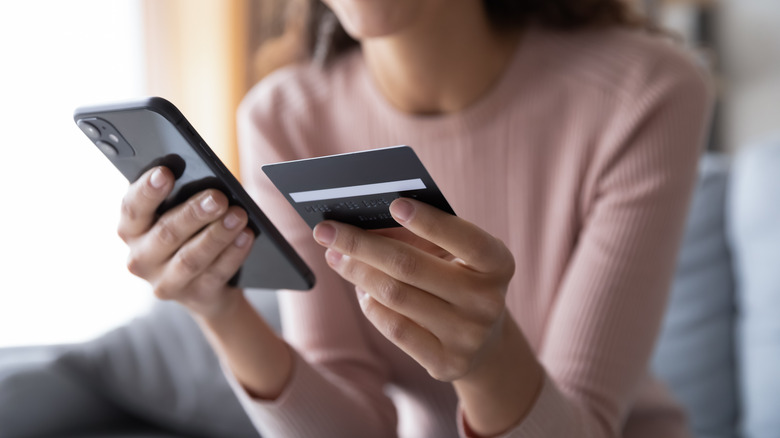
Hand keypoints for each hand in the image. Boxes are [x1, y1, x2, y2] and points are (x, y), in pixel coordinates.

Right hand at [117, 166, 254, 318]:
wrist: (205, 286)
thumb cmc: (189, 234)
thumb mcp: (176, 215)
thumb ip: (180, 198)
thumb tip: (205, 181)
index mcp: (132, 230)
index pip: (132, 208)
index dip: (147, 190)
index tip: (165, 172)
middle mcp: (141, 258)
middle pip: (166, 233)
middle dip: (194, 213)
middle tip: (218, 197)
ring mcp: (165, 282)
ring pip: (191, 258)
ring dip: (217, 235)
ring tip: (239, 215)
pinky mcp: (194, 296)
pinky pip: (216, 273)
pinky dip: (233, 253)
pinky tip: (246, 235)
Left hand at [312, 197, 515, 381]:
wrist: (485, 342)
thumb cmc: (461, 280)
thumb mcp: (457, 255)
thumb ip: (423, 237)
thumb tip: (363, 224)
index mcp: (498, 264)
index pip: (466, 240)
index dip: (431, 222)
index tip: (394, 204)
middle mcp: (488, 302)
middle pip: (411, 267)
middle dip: (362, 244)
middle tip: (328, 230)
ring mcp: (468, 336)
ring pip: (395, 296)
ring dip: (357, 272)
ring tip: (336, 256)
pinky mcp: (446, 363)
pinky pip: (394, 328)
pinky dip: (371, 305)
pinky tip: (361, 289)